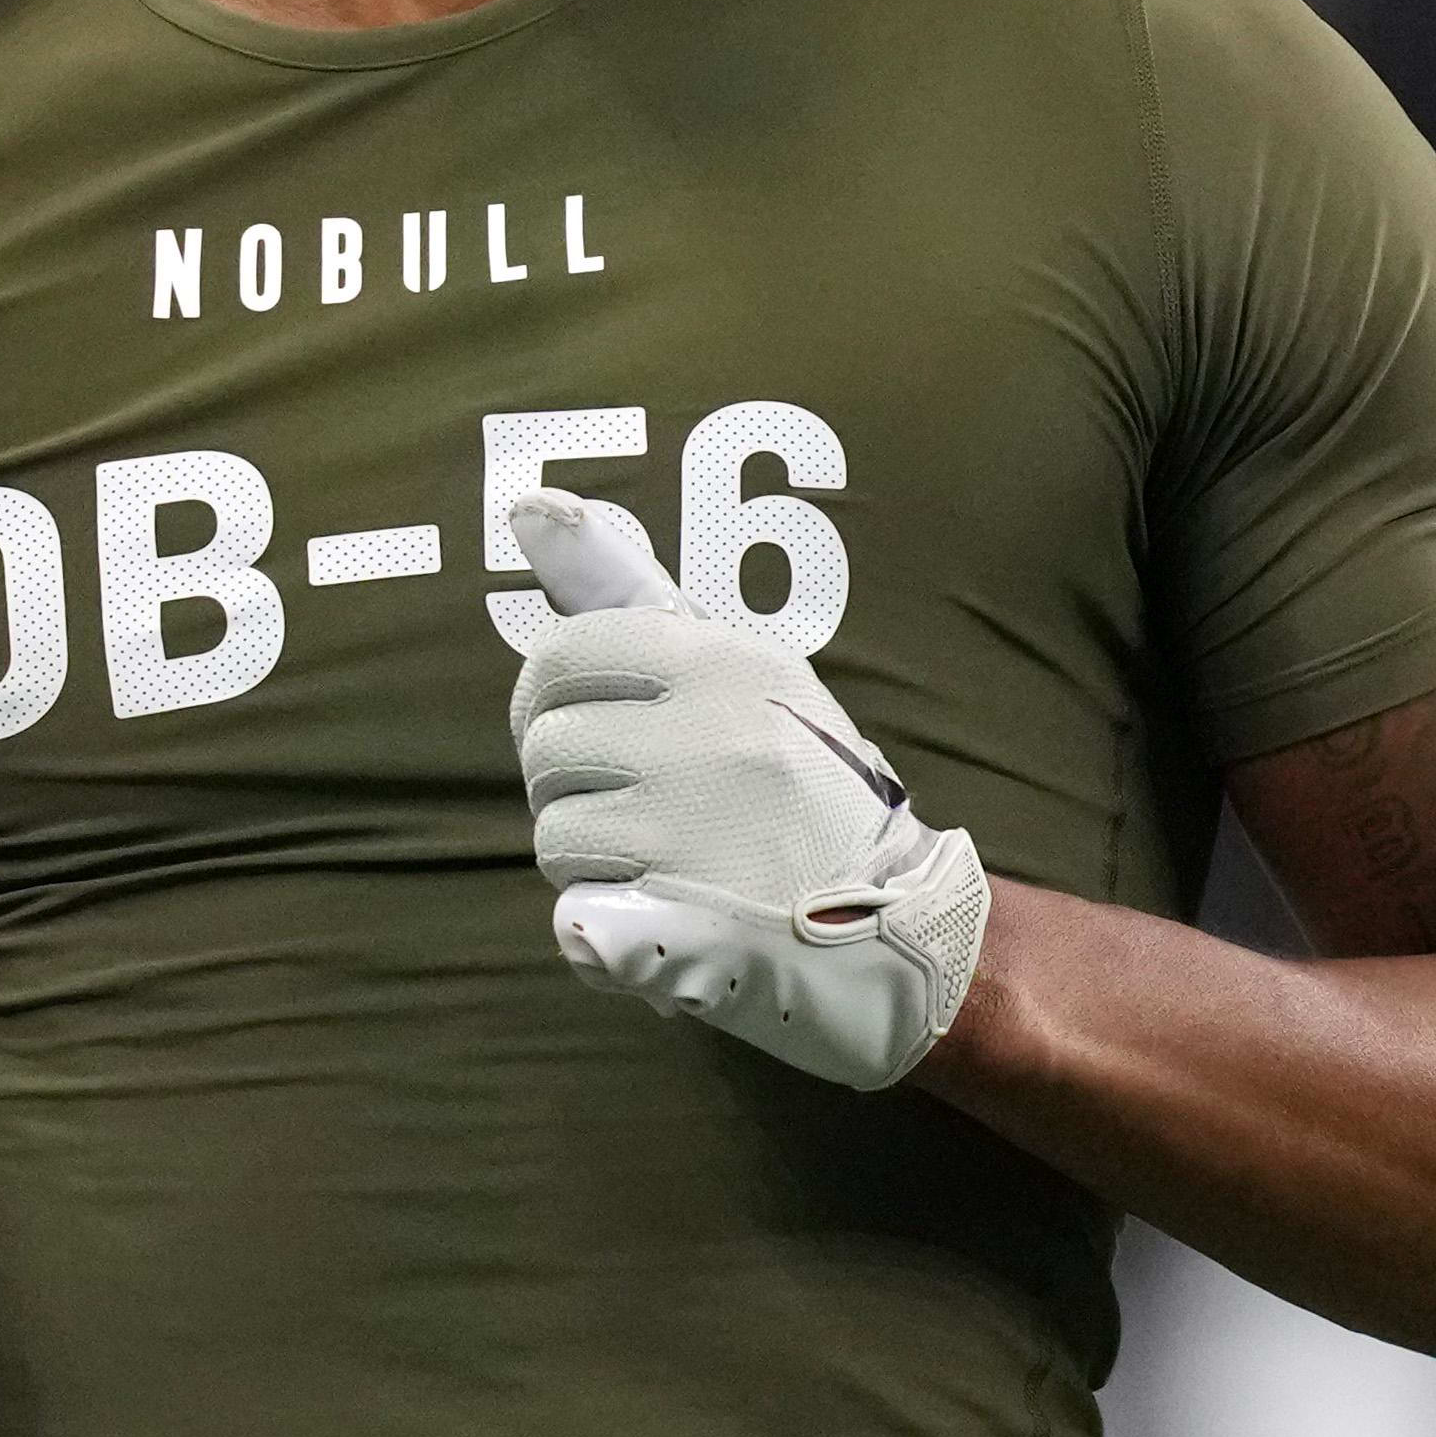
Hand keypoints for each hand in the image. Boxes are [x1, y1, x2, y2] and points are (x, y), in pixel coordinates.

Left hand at [499, 487, 991, 1090]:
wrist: (903, 925)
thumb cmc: (805, 787)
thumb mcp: (744, 672)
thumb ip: (633, 593)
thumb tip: (532, 506)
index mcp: (722, 665)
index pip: (561, 656)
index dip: (551, 701)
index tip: (588, 728)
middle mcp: (707, 740)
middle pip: (546, 750)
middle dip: (572, 784)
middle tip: (641, 806)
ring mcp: (694, 836)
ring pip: (555, 835)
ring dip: (591, 858)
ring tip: (668, 861)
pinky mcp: (683, 928)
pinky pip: (572, 915)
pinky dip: (601, 929)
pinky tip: (661, 918)